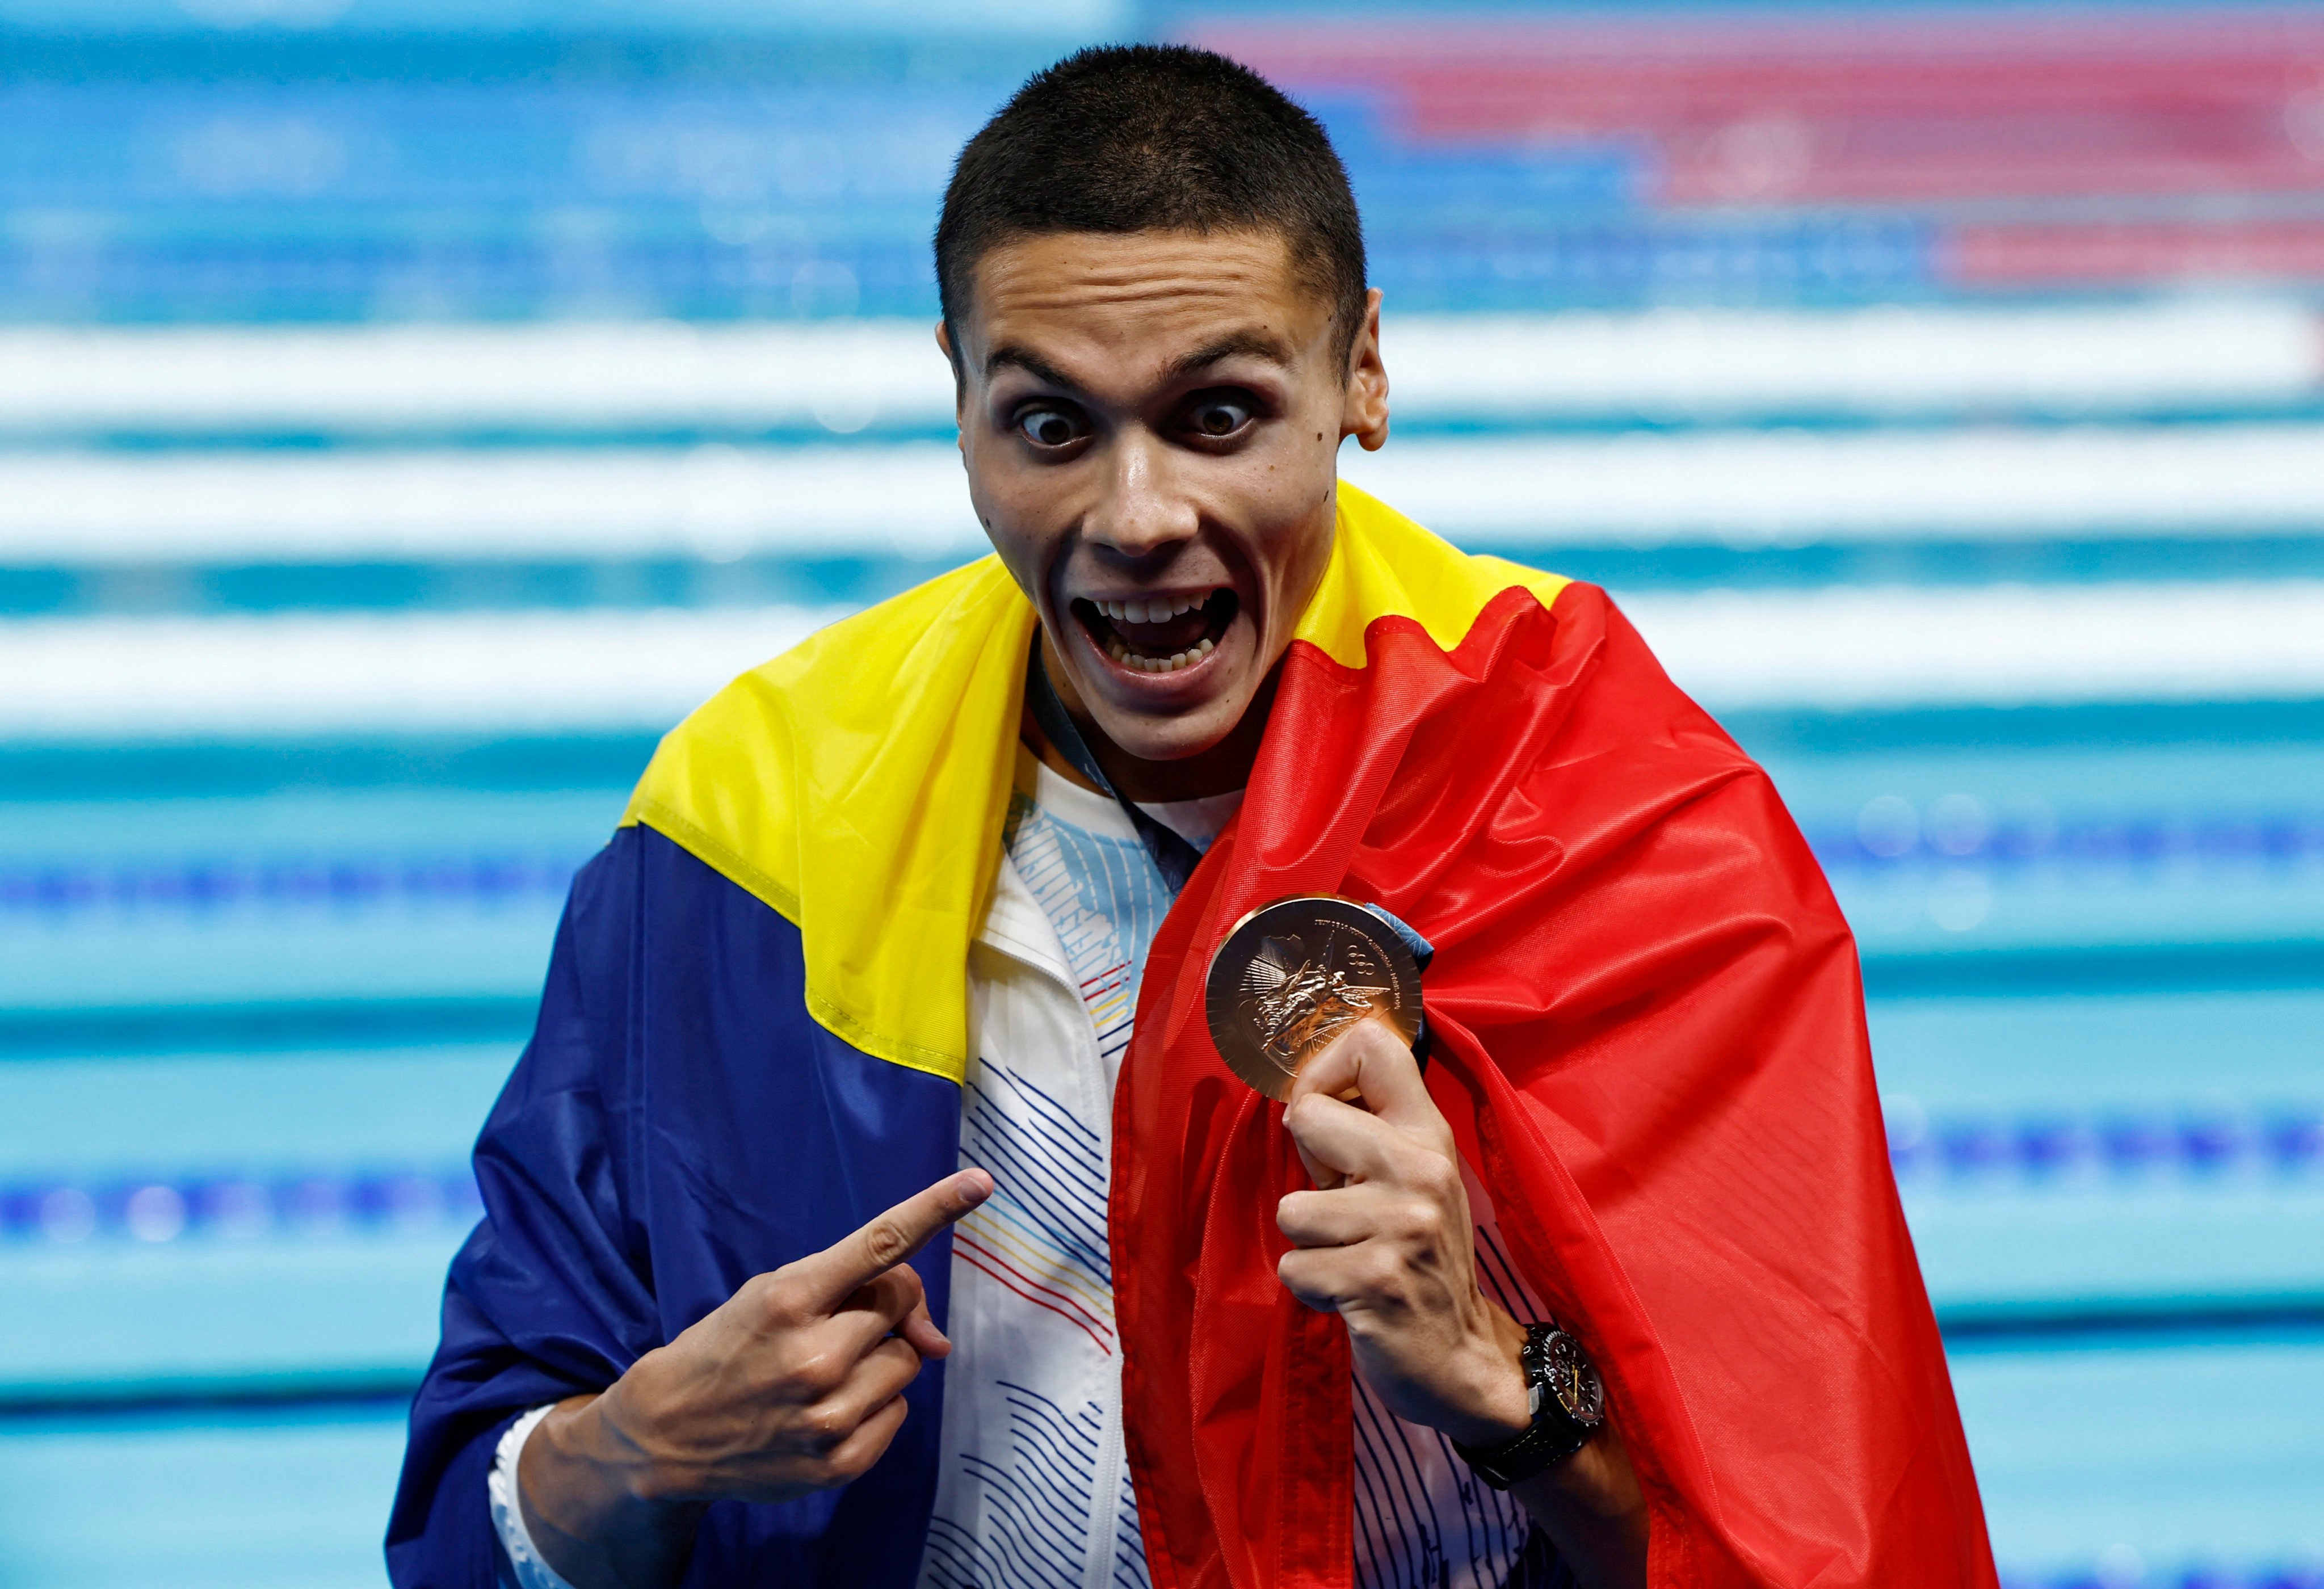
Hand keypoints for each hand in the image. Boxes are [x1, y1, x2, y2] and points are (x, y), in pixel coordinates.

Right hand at [519, 1168, 993, 1588]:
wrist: (665, 1432)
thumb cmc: (728, 1347)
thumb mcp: (771, 1295)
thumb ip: (855, 1294)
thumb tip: (938, 1341)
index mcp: (789, 1300)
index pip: (877, 1245)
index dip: (934, 1208)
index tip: (980, 1182)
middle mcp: (812, 1358)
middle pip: (900, 1305)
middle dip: (881, 1308)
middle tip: (835, 1323)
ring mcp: (827, 1417)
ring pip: (908, 1361)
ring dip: (879, 1359)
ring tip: (825, 1371)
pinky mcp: (838, 1464)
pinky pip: (899, 1413)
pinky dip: (875, 1405)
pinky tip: (827, 1408)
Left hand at [1276, 1023, 1650, 1588]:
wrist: (1464, 1357)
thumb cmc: (1423, 1260)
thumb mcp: (1414, 1179)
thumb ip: (1368, 1131)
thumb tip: (1301, 1096)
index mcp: (1429, 1134)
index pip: (1372, 1043)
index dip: (1321, 1071)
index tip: (1322, 1114)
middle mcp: (1420, 1170)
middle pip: (1308, 1115)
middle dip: (1308, 1172)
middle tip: (1343, 1208)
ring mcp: (1400, 1226)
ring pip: (1291, 1208)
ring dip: (1310, 1244)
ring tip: (1353, 1258)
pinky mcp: (1373, 1282)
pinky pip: (1295, 1268)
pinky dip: (1312, 1288)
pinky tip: (1351, 1295)